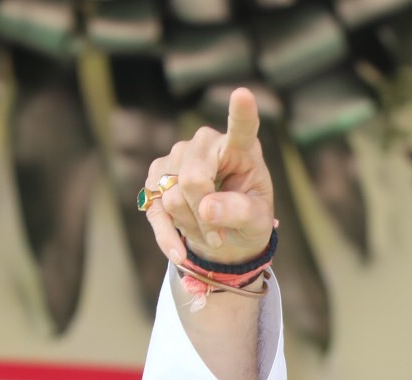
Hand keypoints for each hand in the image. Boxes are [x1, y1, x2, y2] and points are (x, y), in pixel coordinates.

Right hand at [145, 88, 276, 267]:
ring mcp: (176, 156)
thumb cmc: (247, 219)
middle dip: (205, 216)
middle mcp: (204, 144)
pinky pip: (155, 210)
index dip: (241, 113)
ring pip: (171, 197)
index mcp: (240, 148)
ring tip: (210, 234)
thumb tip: (207, 206)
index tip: (243, 94)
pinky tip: (180, 252)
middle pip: (193, 179)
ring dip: (191, 226)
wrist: (223, 234)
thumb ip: (240, 212)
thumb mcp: (256, 222)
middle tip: (220, 236)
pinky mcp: (156, 176)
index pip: (241, 128)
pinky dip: (168, 236)